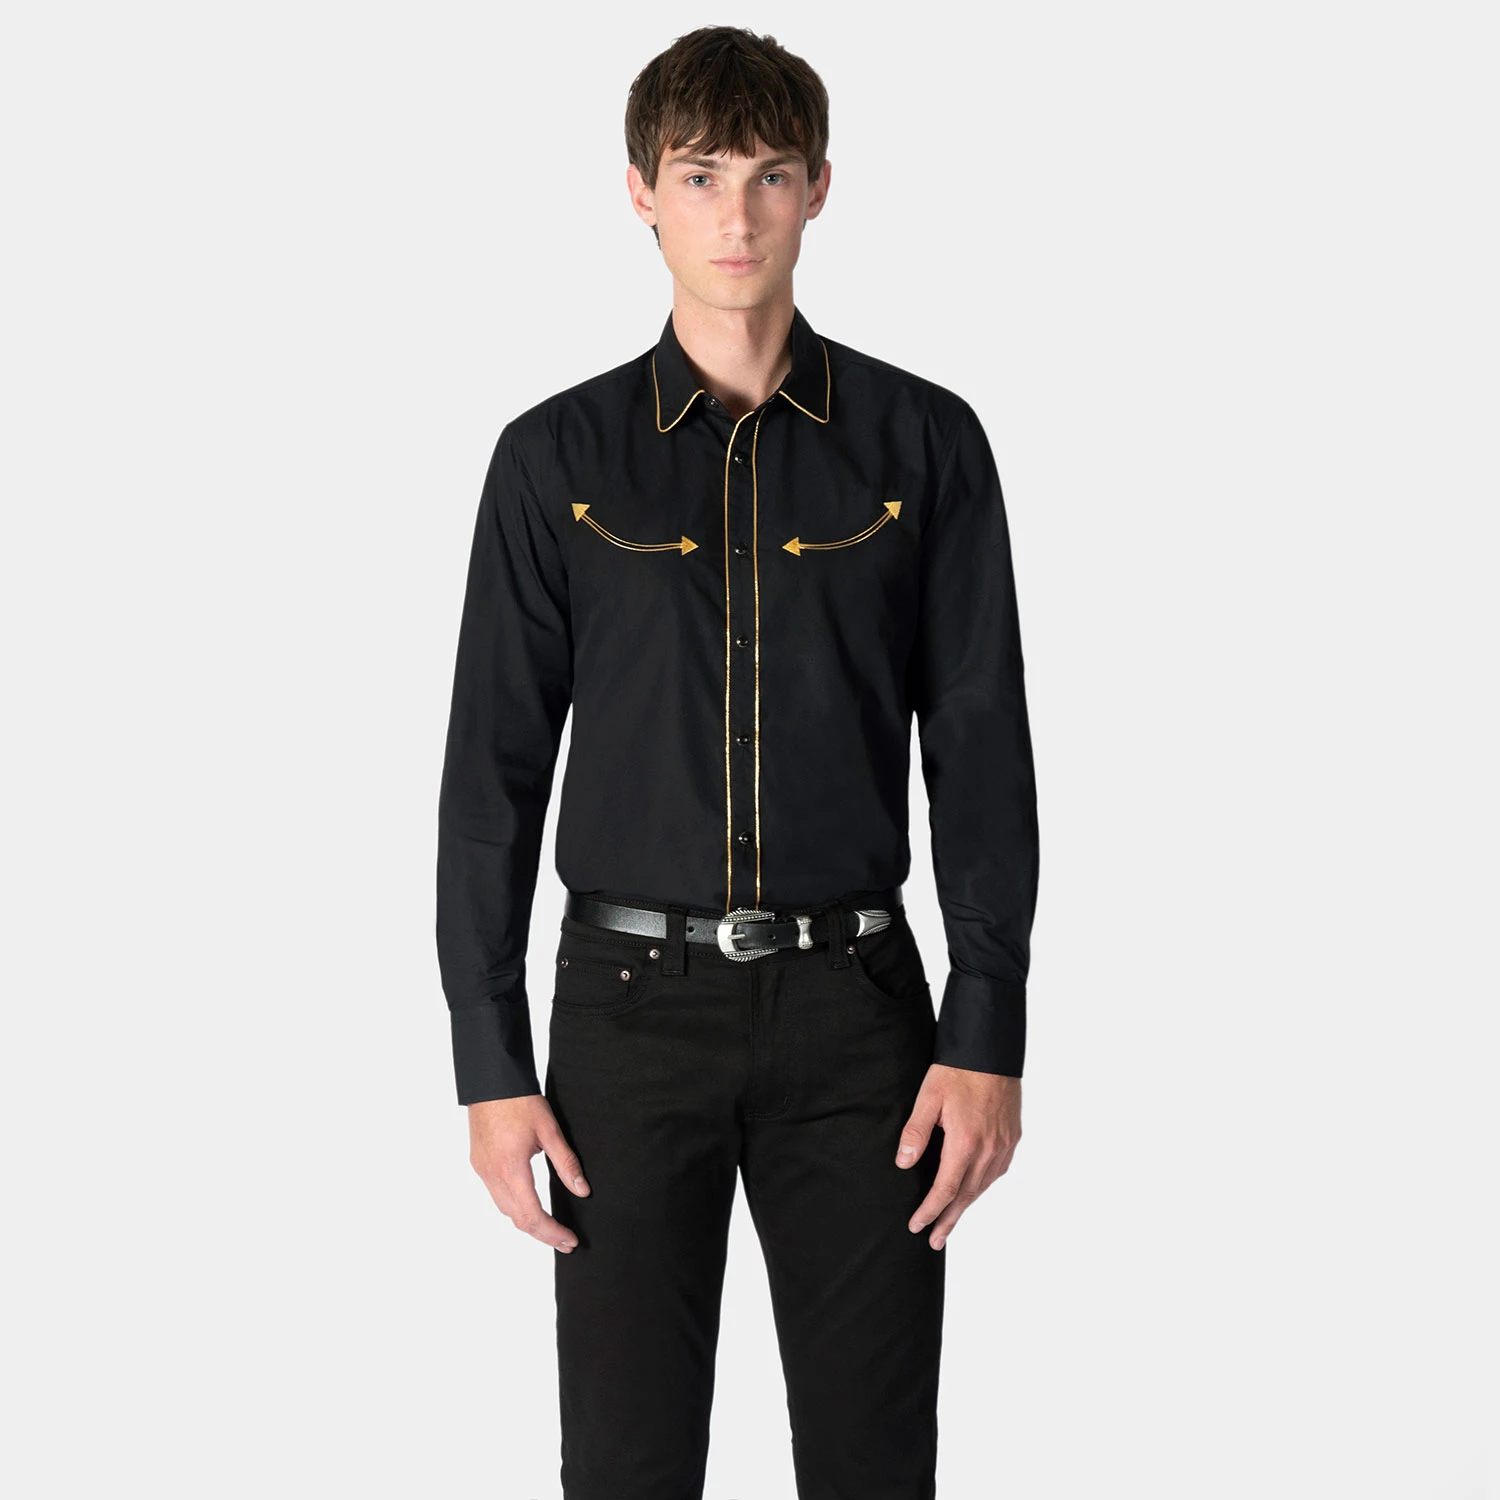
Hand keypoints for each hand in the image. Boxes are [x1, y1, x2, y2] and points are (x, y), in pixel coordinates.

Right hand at [468, 1095, 590, 1252]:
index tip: (569, 1240)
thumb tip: (583, 1191)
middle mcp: (492, 1175)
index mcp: (511, 1169)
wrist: (490, 1080)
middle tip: (565, 1241)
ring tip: (550, 1227)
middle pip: (517, 1219)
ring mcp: (482, 1170)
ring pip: (504, 1209)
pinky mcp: (478, 1163)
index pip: (532, 1216)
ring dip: (527, 1222)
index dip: (552, 1233)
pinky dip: (514, 1206)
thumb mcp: (550, 1130)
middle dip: (542, 1234)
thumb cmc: (520, 1101)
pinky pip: (496, 1195)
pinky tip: (529, 1203)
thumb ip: (567, 1163)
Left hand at [895, 1065, 1020, 1249]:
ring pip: (982, 1186)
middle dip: (948, 1220)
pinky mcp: (1012, 1138)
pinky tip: (973, 1191)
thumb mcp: (928, 1097)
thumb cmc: (958, 1071)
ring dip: (965, 1207)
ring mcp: (1003, 1145)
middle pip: (966, 1196)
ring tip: (950, 1222)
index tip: (917, 1225)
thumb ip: (916, 1133)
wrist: (992, 1050)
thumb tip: (904, 1164)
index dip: (930, 1211)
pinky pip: (996, 1172)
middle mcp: (988, 1150)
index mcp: (965, 1142)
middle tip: (934, 1241)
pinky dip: (982, 1187)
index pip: (945, 1189)